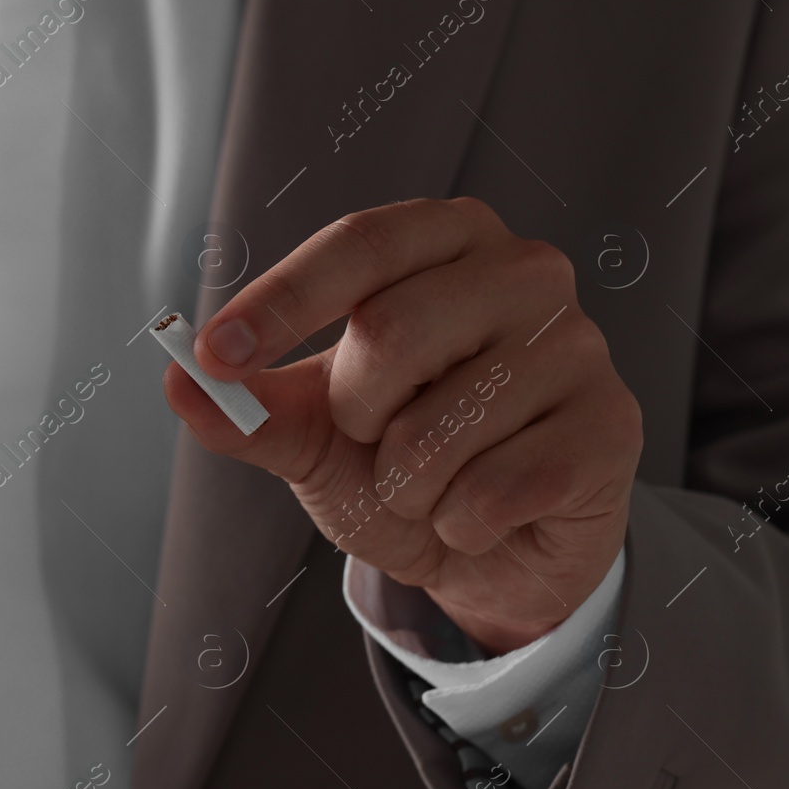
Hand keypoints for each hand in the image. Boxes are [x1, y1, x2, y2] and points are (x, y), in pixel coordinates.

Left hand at [166, 197, 641, 653]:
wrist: (492, 547)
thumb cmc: (405, 460)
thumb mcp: (315, 433)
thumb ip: (249, 409)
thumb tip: (177, 383)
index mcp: (446, 241)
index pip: (358, 245)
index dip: (281, 301)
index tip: (216, 355)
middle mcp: (524, 271)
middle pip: (390, 334)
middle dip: (356, 416)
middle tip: (376, 441)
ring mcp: (578, 345)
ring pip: (439, 427)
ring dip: (405, 486)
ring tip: (433, 485)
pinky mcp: (610, 427)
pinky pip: (492, 491)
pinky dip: (457, 526)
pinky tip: (482, 516)